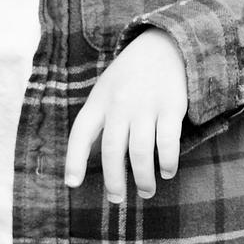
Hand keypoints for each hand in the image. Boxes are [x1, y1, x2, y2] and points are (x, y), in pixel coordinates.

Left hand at [64, 28, 187, 201]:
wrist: (164, 44)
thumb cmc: (131, 74)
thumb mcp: (107, 88)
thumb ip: (101, 117)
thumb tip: (98, 157)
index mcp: (100, 100)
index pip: (81, 133)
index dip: (74, 160)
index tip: (72, 183)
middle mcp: (120, 104)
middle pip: (112, 151)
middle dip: (114, 181)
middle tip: (117, 199)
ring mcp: (146, 105)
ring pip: (140, 152)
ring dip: (143, 178)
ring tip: (145, 191)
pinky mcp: (171, 106)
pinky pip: (167, 142)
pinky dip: (167, 162)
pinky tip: (167, 171)